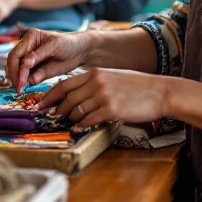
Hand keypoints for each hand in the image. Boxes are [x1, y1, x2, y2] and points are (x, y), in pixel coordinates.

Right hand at [6, 28, 92, 92]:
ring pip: (16, 69)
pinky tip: (24, 87)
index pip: (16, 54)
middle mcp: (27, 46)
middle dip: (15, 76)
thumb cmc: (69, 44)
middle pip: (13, 62)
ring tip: (20, 90)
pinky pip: (25, 75)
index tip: (20, 82)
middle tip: (19, 89)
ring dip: (17, 79)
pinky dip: (23, 81)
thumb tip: (25, 65)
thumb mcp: (55, 47)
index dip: (16, 69)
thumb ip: (39, 56)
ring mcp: (29, 57)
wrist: (80, 51)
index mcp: (31, 37)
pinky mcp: (34, 67)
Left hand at [35, 68, 171, 129]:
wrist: (160, 92)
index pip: (64, 84)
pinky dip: (81, 125)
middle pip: (67, 98)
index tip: (40, 104)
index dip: (49, 96)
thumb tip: (77, 96)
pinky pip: (89, 119)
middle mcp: (96, 82)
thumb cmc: (138, 87)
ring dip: (69, 119)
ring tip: (68, 123)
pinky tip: (78, 128)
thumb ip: (94, 84)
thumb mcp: (113, 77)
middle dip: (56, 110)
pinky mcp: (112, 109)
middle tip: (50, 117)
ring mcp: (103, 96)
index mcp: (95, 73)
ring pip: (76, 110)